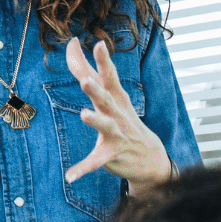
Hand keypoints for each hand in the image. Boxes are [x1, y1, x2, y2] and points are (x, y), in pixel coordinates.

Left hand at [62, 37, 173, 186]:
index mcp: (116, 98)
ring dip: (95, 121)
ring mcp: (117, 134)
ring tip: (83, 115)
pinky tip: (70, 177)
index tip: (98, 44)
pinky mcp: (112, 154)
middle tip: (86, 80)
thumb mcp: (109, 94)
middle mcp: (117, 113)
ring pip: (105, 125)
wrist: (150, 156)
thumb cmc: (123, 119)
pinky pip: (96, 162)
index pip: (108, 76)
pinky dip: (83, 169)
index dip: (103, 61)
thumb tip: (72, 44)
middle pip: (106, 98)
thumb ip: (88, 69)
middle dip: (96, 89)